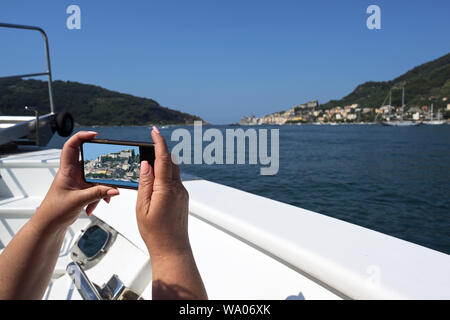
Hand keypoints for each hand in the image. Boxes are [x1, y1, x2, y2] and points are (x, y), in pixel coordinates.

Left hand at [36, 131, 119, 230]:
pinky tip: (97, 204)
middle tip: (111, 167)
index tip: (95, 136)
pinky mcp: (84, 190)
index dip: (82, 137)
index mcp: (66, 170)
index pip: (72, 146)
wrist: (50, 225)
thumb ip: (98, 194)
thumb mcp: (78, 200)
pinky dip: (100, 196)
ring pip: (96, 177)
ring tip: (104, 197)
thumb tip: (114, 189)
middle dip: (102, 167)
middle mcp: (73, 173)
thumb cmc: (54, 210)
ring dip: (102, 187)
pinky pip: (97, 188)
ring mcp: (79, 181)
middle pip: (90, 160)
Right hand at [136, 126, 189, 257]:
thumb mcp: (142, 207)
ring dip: (163, 164)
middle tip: (147, 146)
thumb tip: (146, 164)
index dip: (159, 142)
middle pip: (170, 162)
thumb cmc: (155, 232)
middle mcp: (178, 188)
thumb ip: (145, 183)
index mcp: (166, 189)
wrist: (172, 248)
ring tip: (147, 168)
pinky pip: (174, 180)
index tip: (155, 131)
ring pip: (173, 171)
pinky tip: (155, 183)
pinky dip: (165, 176)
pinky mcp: (183, 198)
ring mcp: (182, 193)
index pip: (163, 159)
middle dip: (160, 151)